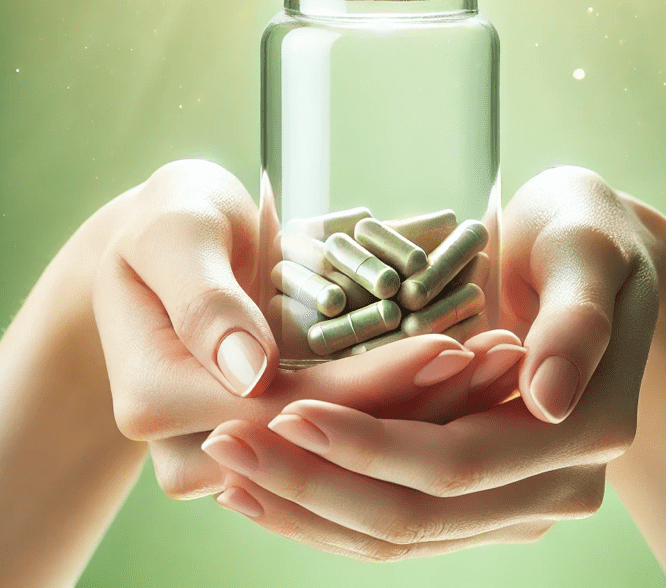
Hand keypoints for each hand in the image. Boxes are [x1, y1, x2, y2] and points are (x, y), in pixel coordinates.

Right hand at [91, 159, 526, 499]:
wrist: (161, 251)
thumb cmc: (164, 223)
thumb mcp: (174, 234)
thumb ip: (203, 298)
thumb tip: (249, 372)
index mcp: (160, 398)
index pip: (285, 408)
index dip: (373, 384)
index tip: (451, 346)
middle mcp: (199, 441)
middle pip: (326, 438)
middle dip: (422, 400)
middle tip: (504, 355)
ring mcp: (240, 440)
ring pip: (345, 443)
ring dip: (430, 406)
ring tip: (504, 359)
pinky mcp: (275, 423)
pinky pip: (348, 425)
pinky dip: (410, 397)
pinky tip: (471, 365)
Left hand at [201, 166, 659, 557]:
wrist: (595, 258)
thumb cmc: (588, 234)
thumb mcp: (589, 252)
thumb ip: (576, 323)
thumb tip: (545, 399)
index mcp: (585, 430)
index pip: (457, 459)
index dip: (368, 444)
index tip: (286, 413)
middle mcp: (554, 481)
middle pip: (418, 513)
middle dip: (316, 484)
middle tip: (227, 445)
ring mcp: (517, 492)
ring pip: (401, 531)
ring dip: (311, 506)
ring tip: (229, 472)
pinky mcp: (482, 484)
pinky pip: (402, 516)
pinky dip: (334, 504)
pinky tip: (271, 483)